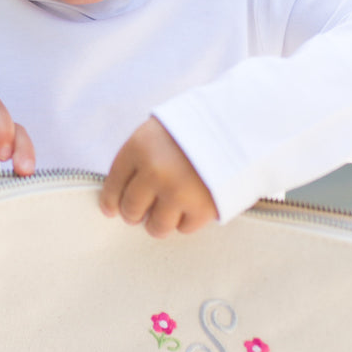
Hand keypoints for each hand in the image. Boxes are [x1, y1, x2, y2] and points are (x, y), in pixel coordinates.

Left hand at [100, 117, 216, 237]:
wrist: (242, 123)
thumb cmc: (200, 123)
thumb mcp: (161, 127)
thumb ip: (142, 154)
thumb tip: (124, 187)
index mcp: (139, 147)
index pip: (113, 184)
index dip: (110, 201)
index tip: (111, 209)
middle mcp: (154, 172)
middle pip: (131, 209)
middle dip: (134, 213)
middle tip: (140, 213)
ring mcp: (177, 192)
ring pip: (156, 226)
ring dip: (159, 222)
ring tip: (166, 213)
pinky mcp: (201, 208)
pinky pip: (184, 228)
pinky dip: (186, 220)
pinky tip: (190, 207)